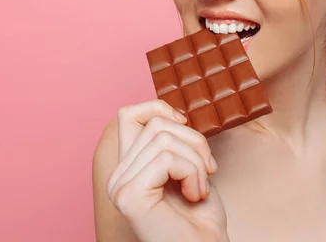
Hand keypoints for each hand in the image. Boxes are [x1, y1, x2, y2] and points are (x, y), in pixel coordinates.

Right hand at [106, 100, 228, 241]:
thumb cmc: (201, 217)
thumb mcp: (187, 168)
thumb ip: (172, 143)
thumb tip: (174, 114)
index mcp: (128, 168)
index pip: (129, 114)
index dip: (159, 108)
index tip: (185, 126)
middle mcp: (118, 177)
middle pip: (155, 124)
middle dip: (194, 142)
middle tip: (207, 171)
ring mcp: (120, 186)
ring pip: (164, 138)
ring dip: (196, 161)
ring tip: (199, 188)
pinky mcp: (130, 195)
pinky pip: (167, 158)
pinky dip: (192, 173)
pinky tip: (194, 196)